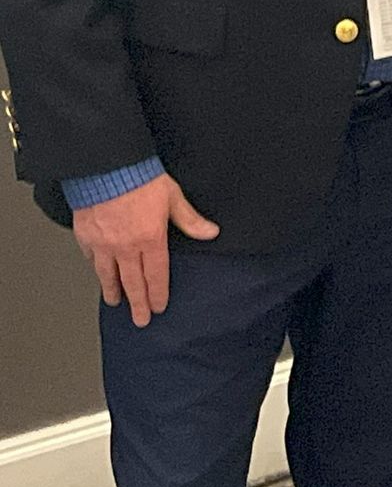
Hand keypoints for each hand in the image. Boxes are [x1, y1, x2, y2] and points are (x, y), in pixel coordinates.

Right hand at [71, 174, 218, 326]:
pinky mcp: (85, 235)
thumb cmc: (141, 178)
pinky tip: (99, 273)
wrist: (106, 166)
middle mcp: (126, 247)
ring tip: (115, 302)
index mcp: (150, 239)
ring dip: (113, 291)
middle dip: (137, 304)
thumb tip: (211, 233)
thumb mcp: (173, 198)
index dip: (157, 294)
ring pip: (108, 275)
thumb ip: (190, 220)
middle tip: (139, 320)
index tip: (158, 308)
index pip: (156, 275)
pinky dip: (96, 268)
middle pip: (132, 283)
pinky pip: (91, 258)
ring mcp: (103, 243)